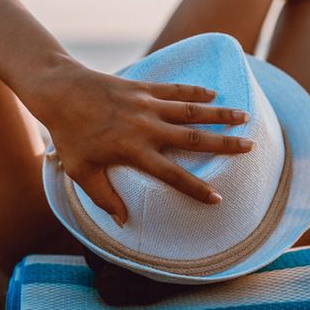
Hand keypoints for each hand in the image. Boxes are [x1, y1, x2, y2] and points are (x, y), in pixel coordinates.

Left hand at [28, 61, 252, 225]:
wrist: (59, 92)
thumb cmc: (68, 134)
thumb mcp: (81, 172)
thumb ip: (104, 198)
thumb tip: (123, 223)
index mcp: (134, 151)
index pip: (172, 175)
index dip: (196, 188)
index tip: (218, 198)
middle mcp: (147, 128)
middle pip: (193, 139)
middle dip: (224, 144)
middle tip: (250, 147)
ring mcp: (147, 104)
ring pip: (191, 110)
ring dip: (219, 113)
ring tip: (244, 116)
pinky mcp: (143, 86)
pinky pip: (175, 89)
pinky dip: (195, 91)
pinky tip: (213, 93)